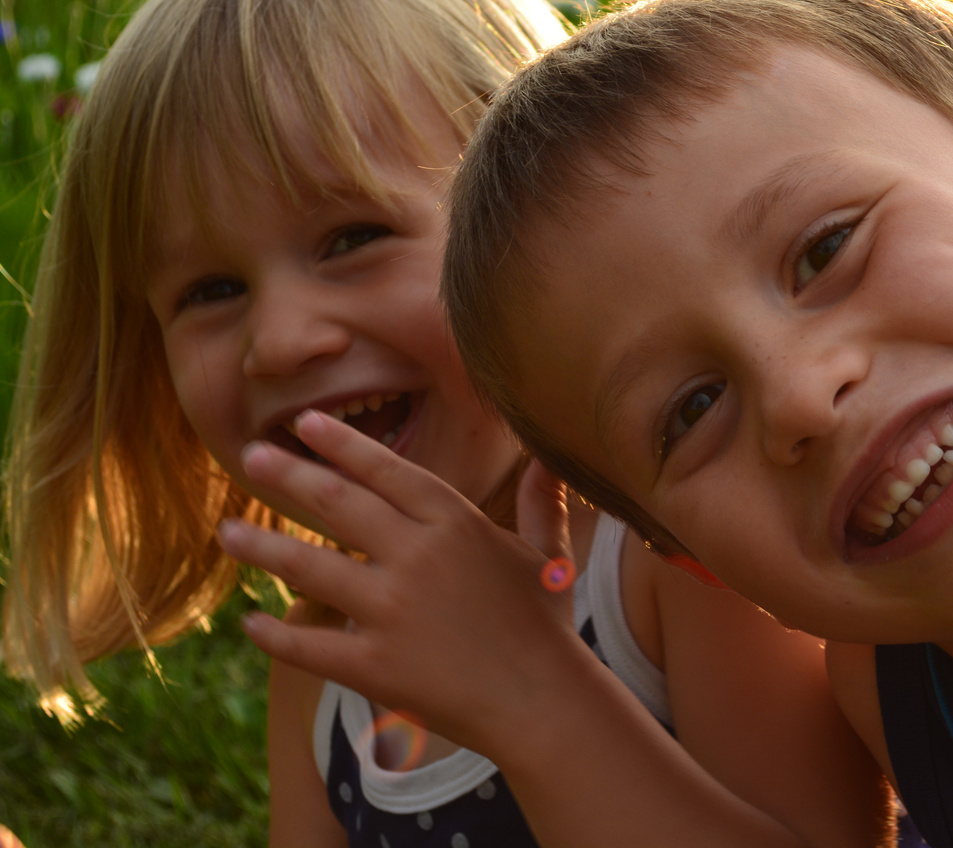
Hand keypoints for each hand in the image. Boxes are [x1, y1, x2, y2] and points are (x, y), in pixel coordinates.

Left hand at [218, 410, 592, 756]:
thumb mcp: (549, 555)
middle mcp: (418, 557)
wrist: (543, 704)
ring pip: (309, 568)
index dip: (343, 444)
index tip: (307, 422)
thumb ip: (540, 502)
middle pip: (338, 504)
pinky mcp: (374, 665)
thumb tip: (550, 455)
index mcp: (456, 524)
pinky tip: (251, 622)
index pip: (387, 470)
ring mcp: (391, 611)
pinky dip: (274, 635)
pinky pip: (309, 646)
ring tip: (228, 533)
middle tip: (251, 456)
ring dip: (262, 547)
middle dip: (288, 476)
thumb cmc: (547, 627)